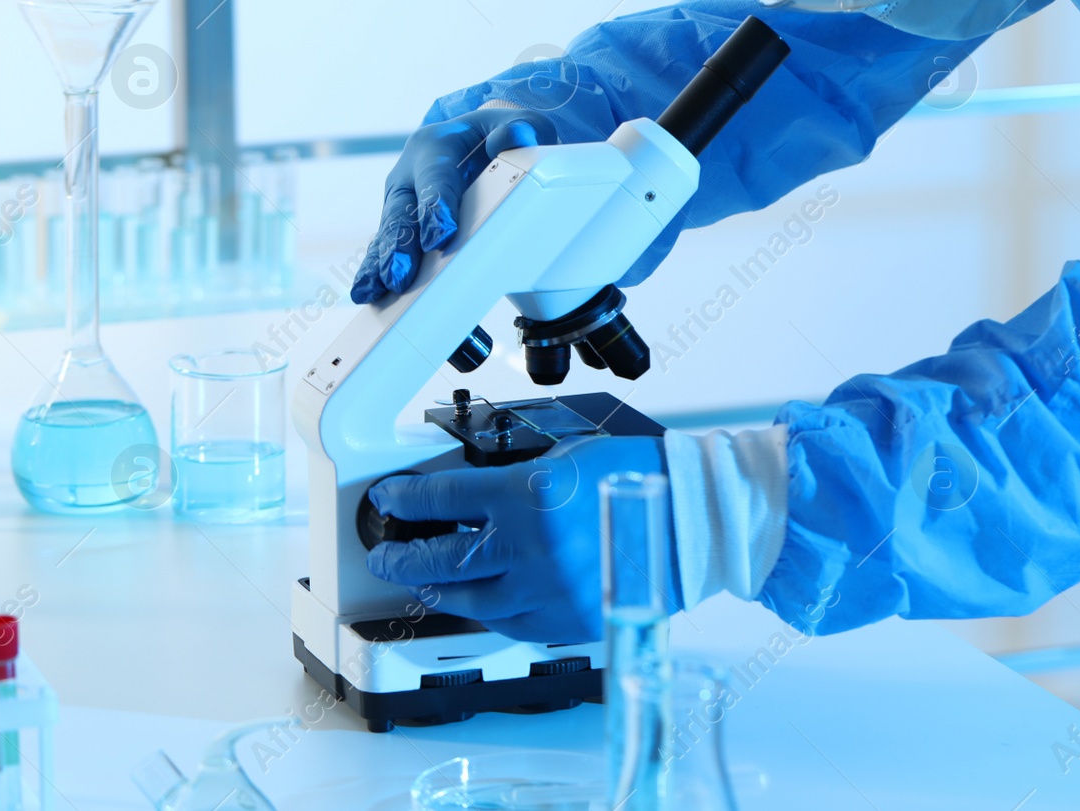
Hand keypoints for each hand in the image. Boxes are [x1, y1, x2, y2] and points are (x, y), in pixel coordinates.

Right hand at [351, 107, 557, 303]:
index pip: (437, 176)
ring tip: (377, 289)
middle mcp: (410, 172)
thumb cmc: (500, 135)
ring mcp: (402, 199)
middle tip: (401, 274)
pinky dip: (377, 268)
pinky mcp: (402, 222)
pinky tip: (370, 292)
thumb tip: (513, 137)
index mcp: (435, 145)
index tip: (441, 236)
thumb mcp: (519, 124)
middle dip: (401, 244)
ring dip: (383, 262)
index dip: (437, 206)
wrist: (481, 141)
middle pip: (403, 210)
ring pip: (389, 232)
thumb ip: (519, 130)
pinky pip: (386, 246)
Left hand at [365, 435, 679, 643]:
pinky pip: (513, 624)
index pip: (441, 500)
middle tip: (388, 552)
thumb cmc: (638, 476)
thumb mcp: (563, 455)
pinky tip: (485, 598)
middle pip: (442, 560)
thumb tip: (465, 495)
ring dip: (442, 589)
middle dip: (404, 555)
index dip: (404, 501)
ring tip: (429, 580)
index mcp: (529, 496)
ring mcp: (550, 592)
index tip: (388, 502)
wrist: (691, 516)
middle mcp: (532, 549)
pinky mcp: (569, 623)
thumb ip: (512, 477)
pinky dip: (492, 610)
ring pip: (472, 601)